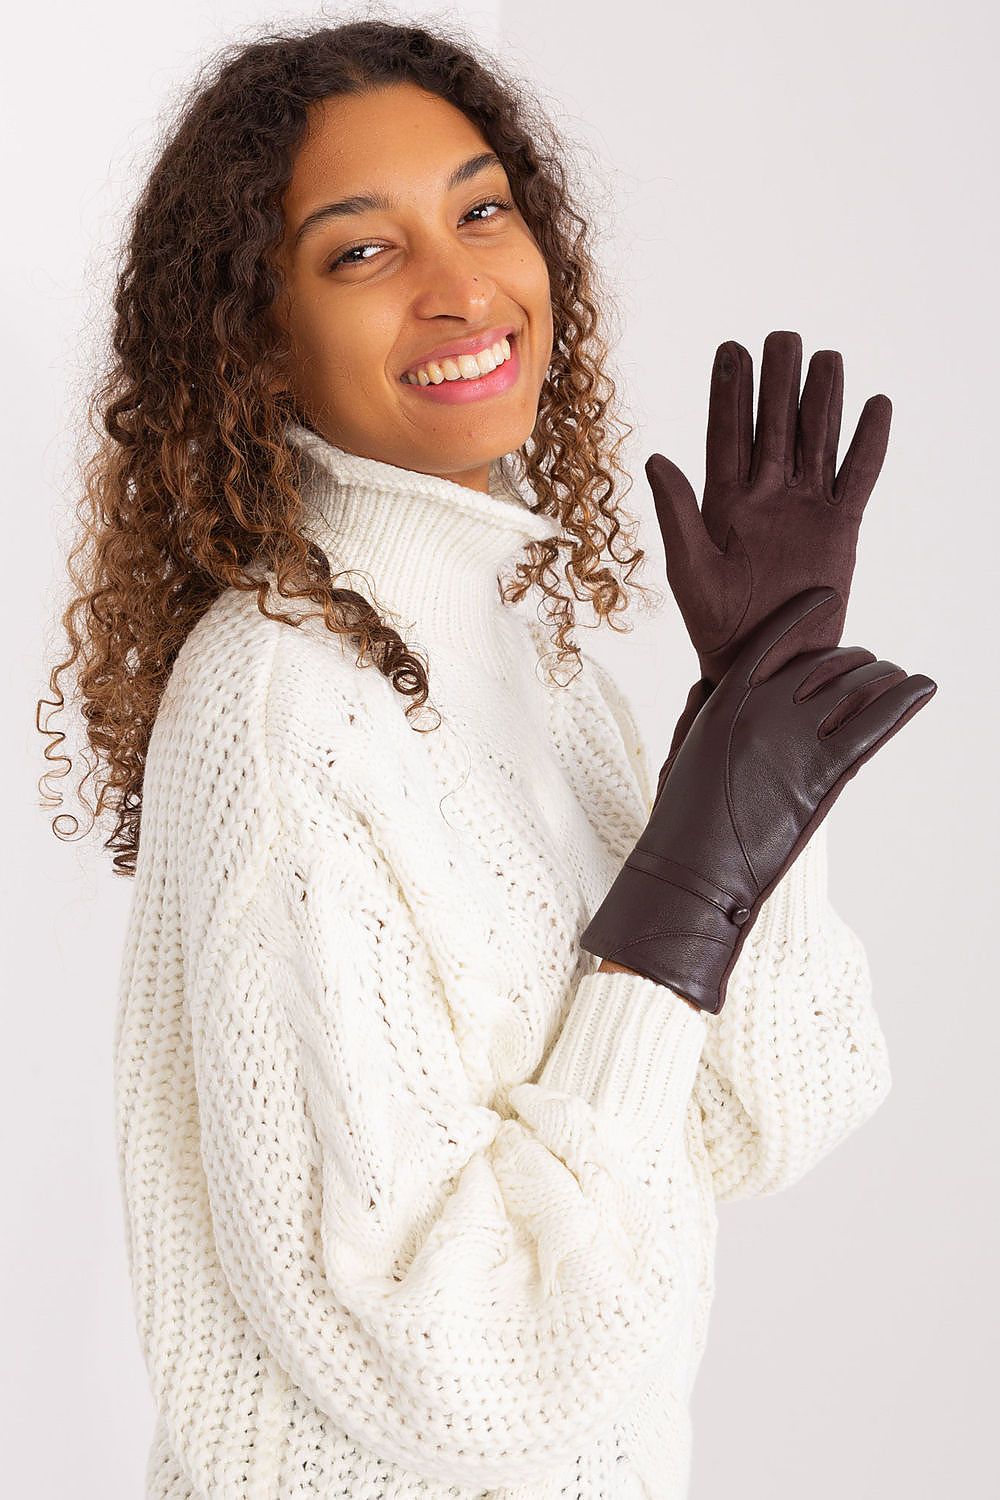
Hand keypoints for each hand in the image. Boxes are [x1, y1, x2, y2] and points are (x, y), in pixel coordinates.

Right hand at [581, 587, 935, 1014]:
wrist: (692, 872)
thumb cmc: (683, 824)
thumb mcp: (687, 754)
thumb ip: (708, 713)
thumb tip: (712, 685)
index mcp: (725, 702)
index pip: (771, 640)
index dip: (800, 614)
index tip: (825, 596)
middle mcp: (763, 710)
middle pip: (823, 665)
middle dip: (854, 659)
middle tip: (872, 663)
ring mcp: (795, 739)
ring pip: (856, 689)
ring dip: (885, 677)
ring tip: (903, 677)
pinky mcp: (824, 773)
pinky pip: (876, 724)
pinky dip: (905, 699)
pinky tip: (922, 686)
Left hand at [646, 330, 891, 800]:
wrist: (763, 664)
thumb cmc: (716, 625)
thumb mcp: (690, 569)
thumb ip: (677, 513)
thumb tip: (656, 456)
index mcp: (723, 503)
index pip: (727, 435)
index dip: (729, 394)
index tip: (731, 349)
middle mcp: (765, 498)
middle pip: (774, 427)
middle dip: (777, 382)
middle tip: (781, 337)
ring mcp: (805, 510)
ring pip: (817, 441)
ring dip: (822, 401)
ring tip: (827, 357)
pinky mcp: (841, 528)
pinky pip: (858, 477)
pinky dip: (868, 444)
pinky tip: (876, 407)